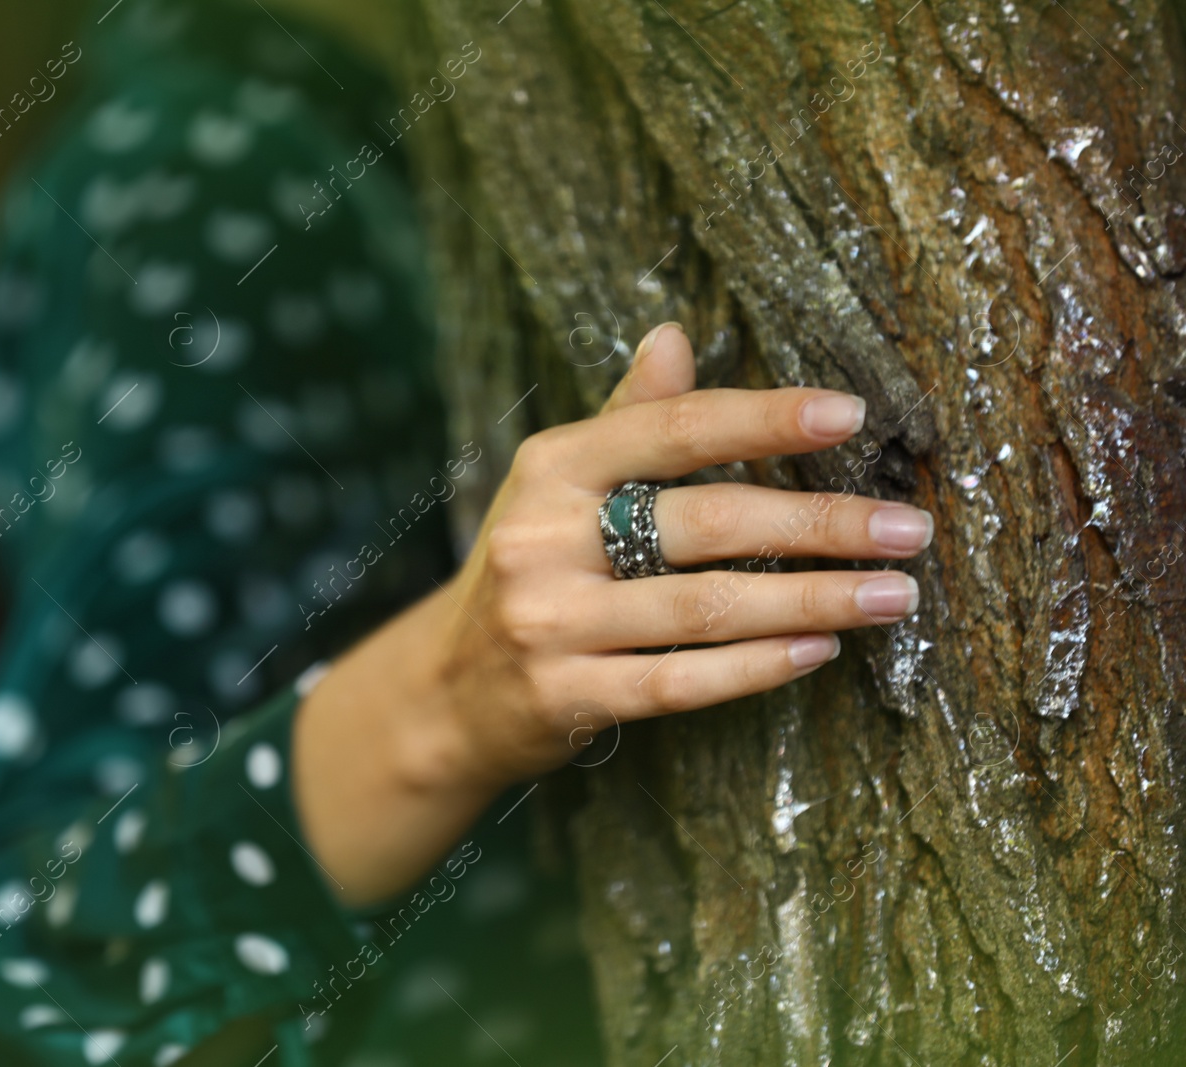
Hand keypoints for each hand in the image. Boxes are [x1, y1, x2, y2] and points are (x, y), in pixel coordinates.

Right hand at [293, 323, 931, 902]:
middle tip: (908, 528)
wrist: (448, 690)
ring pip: (704, 609)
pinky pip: (679, 682)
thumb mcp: (556, 486)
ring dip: (811, 602)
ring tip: (893, 595)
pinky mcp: (564, 697)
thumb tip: (675, 334)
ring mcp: (551, 622)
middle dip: (818, 525)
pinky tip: (819, 653)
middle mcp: (543, 539)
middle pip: (705, 523)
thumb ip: (624, 418)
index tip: (851, 415)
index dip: (763, 419)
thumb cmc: (529, 569)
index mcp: (550, 468)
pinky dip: (756, 668)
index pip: (672, 429)